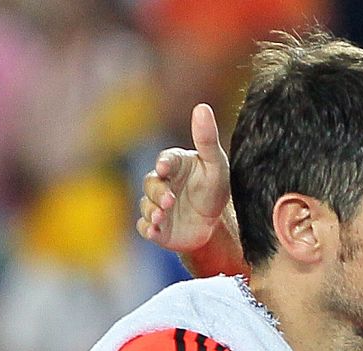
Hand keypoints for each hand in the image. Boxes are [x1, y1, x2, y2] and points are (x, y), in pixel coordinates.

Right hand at [137, 103, 230, 251]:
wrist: (217, 222)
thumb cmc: (214, 187)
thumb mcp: (216, 164)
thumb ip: (207, 139)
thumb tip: (202, 107)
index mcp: (174, 164)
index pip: (166, 160)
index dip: (164, 164)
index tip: (164, 167)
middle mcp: (161, 183)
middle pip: (151, 185)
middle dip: (157, 192)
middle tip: (169, 199)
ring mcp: (157, 206)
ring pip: (147, 206)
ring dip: (152, 211)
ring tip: (161, 217)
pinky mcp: (157, 228)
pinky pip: (145, 227)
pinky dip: (147, 229)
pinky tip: (154, 231)